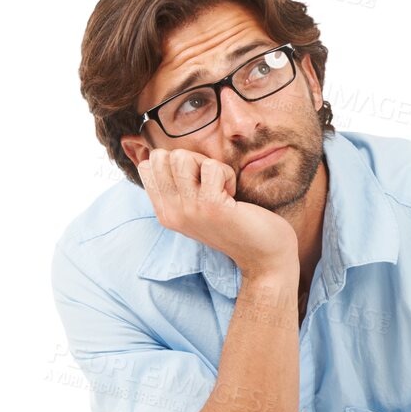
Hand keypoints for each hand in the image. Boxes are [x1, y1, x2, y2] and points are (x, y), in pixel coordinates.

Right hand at [137, 147, 296, 277]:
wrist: (264, 256)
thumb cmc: (236, 226)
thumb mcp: (197, 210)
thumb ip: (180, 189)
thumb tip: (168, 155)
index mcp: (165, 213)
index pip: (146, 167)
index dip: (174, 162)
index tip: (197, 180)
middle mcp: (171, 213)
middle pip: (161, 157)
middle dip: (190, 158)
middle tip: (210, 180)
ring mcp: (189, 210)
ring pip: (181, 157)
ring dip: (207, 164)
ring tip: (221, 186)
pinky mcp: (211, 206)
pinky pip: (212, 166)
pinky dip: (227, 173)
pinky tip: (233, 194)